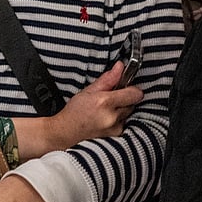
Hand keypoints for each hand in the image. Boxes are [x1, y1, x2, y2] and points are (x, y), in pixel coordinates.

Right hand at [14, 63, 142, 157]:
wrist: (66, 132)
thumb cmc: (74, 112)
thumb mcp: (88, 91)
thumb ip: (107, 79)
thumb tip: (120, 67)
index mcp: (105, 102)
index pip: (135, 94)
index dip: (131, 88)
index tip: (124, 87)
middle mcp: (113, 116)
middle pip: (133, 102)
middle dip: (124, 98)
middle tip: (109, 98)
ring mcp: (116, 128)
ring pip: (129, 112)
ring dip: (121, 109)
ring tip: (104, 110)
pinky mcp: (117, 134)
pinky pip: (124, 122)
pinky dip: (117, 118)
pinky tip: (105, 118)